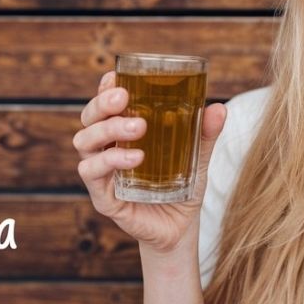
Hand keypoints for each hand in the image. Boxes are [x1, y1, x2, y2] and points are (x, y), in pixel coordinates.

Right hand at [74, 71, 226, 254]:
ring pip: (85, 143)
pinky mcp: (104, 198)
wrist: (182, 227)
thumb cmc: (182, 185)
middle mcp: (106, 149)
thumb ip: (205, 133)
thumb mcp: (197, 156)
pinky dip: (111, 162)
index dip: (104, 89)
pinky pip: (93, 175)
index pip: (105, 106)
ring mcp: (102, 174)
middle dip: (102, 104)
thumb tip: (218, 108)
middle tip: (125, 97)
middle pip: (88, 119)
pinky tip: (135, 158)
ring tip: (138, 129)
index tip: (115, 76)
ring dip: (108, 130)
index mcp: (122, 134)